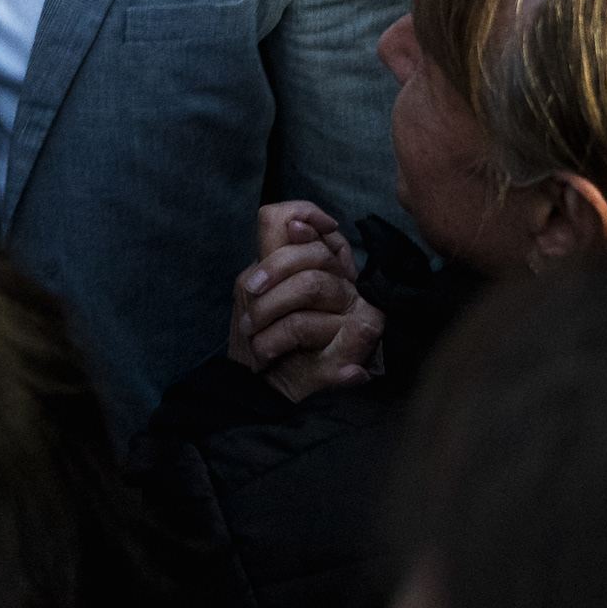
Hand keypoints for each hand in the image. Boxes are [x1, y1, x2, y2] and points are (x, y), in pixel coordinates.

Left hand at [229, 200, 384, 399]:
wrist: (265, 393)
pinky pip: (308, 323)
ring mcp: (356, 311)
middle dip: (270, 275)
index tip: (293, 234)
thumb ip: (277, 254)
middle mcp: (344, 284)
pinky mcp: (356, 342)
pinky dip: (276, 338)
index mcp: (320, 266)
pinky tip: (268, 351)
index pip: (311, 221)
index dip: (302, 215)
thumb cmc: (262, 341)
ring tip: (253, 335)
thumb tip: (300, 224)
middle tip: (249, 303)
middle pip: (312, 254)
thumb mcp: (255, 296)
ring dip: (267, 312)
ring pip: (310, 285)